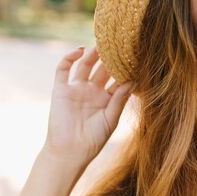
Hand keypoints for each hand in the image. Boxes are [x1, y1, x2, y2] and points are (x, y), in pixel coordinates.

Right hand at [41, 46, 132, 173]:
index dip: (124, 70)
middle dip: (110, 58)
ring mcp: (76, 89)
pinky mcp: (60, 89)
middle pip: (102, 69)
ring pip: (85, 65)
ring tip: (102, 43)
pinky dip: (69, 57)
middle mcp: (92, 91)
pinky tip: (80, 50)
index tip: (135, 58)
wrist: (70, 152)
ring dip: (92, 54)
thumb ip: (119, 100)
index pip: (117, 79)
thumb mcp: (110, 119)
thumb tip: (133, 81)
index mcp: (106, 99)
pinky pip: (63, 69)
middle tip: (119, 44)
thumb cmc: (93, 140)